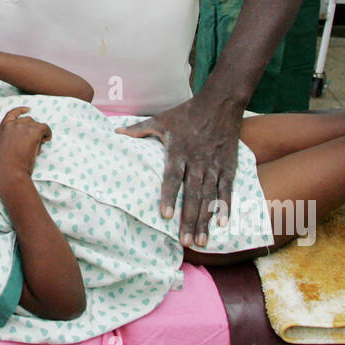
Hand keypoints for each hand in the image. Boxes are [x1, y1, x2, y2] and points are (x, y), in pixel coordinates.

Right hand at [0, 106, 51, 179]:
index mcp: (2, 128)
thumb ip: (6, 138)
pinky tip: (47, 140)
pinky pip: (45, 128)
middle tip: (36, 141)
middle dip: (33, 129)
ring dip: (39, 134)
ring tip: (38, 146)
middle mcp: (12, 125)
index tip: (28, 109)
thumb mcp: (0, 148)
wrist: (11, 171)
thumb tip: (16, 138)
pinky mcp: (33, 131)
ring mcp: (22, 127)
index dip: (21, 110)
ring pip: (37, 125)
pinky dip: (48, 133)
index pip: (12, 113)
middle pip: (28, 120)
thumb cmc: (6, 165)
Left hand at [116, 93, 242, 247]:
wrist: (220, 102)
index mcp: (179, 151)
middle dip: (189, 219)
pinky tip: (222, 223)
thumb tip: (115, 132)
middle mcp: (198, 160)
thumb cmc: (187, 113)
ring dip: (206, 219)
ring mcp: (214, 164)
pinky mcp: (228, 166)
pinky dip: (225, 206)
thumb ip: (139, 129)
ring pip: (210, 196)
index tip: (165, 215)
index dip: (169, 196)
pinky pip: (227, 188)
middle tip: (185, 242)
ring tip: (201, 241)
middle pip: (193, 193)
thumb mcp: (162, 119)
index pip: (173, 177)